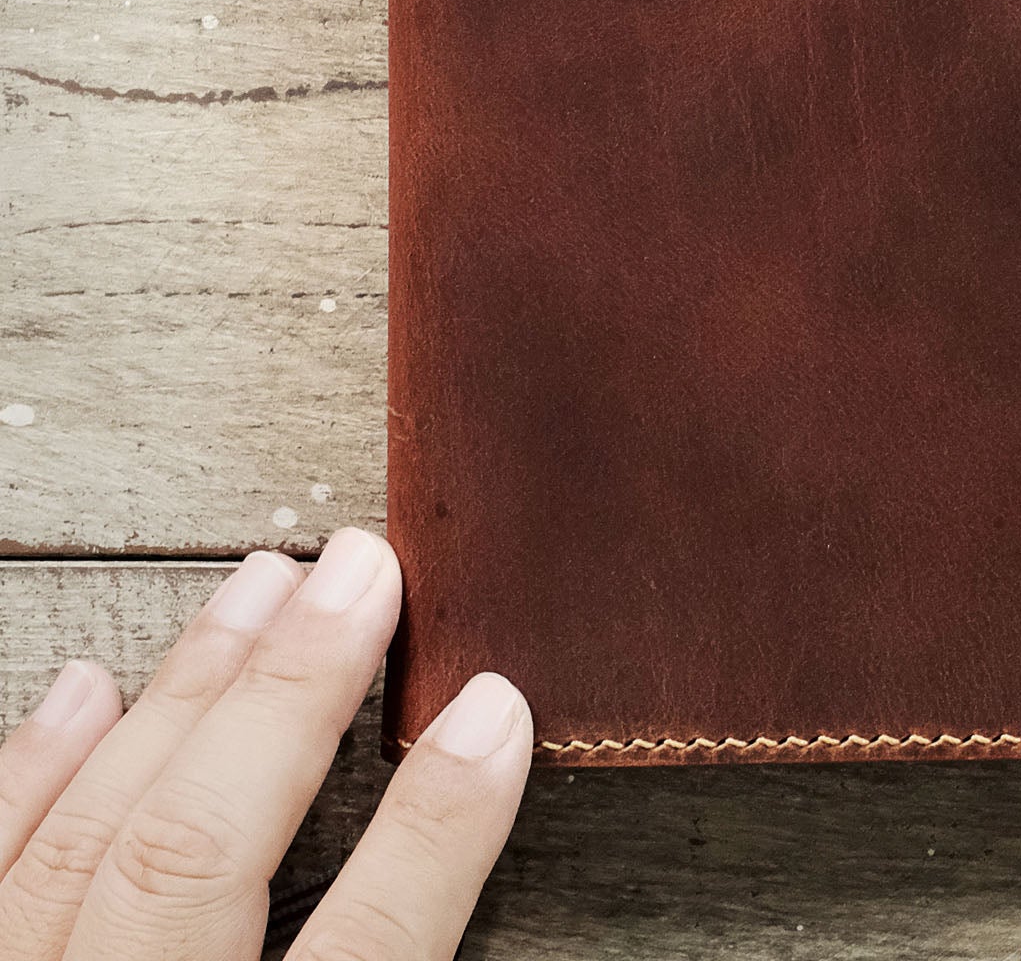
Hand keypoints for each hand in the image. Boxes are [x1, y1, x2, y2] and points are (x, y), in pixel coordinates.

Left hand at [0, 529, 530, 958]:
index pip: (369, 947)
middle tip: (364, 574)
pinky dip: (28, 775)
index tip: (496, 709)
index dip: (438, 827)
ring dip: (184, 696)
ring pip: (93, 840)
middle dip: (291, 696)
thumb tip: (475, 778)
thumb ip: (385, 951)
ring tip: (261, 586)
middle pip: (198, 858)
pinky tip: (83, 694)